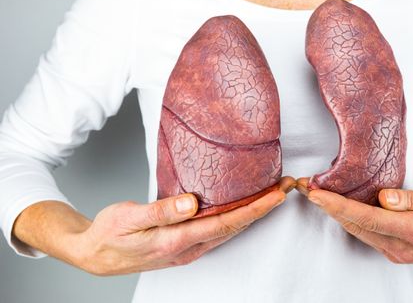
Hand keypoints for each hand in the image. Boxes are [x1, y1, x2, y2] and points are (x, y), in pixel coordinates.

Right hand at [69, 176, 293, 274]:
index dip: (255, 208)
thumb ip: (161, 211)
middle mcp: (188, 248)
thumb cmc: (109, 233)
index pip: (226, 223)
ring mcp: (188, 250)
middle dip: (264, 208)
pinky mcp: (185, 246)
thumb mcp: (128, 218)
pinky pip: (218, 232)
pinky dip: (236, 219)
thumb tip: (192, 203)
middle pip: (235, 227)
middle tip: (287, 187)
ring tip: (273, 195)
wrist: (95, 255)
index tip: (277, 194)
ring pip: (230, 231)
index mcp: (177, 240)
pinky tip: (242, 209)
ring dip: (253, 213)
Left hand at [297, 178, 412, 266]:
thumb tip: (383, 197)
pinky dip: (348, 219)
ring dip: (333, 213)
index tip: (315, 194)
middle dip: (326, 206)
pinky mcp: (394, 252)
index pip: (367, 217)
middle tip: (304, 186)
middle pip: (354, 225)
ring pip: (357, 230)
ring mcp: (396, 252)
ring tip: (314, 193)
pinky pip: (365, 234)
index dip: (337, 206)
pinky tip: (337, 207)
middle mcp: (401, 247)